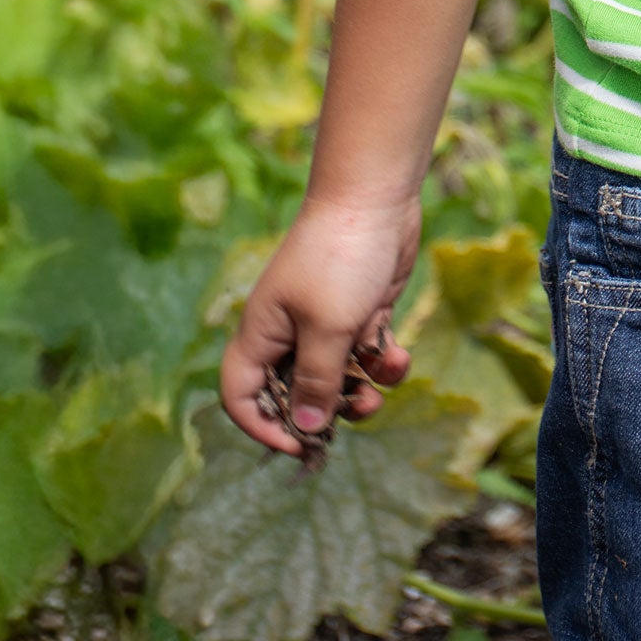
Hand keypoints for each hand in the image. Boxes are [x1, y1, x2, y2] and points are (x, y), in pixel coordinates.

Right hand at [220, 195, 420, 456]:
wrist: (376, 196)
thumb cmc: (340, 258)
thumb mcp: (328, 328)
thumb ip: (316, 381)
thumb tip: (304, 429)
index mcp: (263, 334)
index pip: (241, 394)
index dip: (262, 425)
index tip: (298, 444)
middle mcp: (290, 331)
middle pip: (295, 393)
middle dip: (324, 411)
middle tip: (354, 413)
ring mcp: (327, 320)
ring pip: (338, 377)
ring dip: (360, 391)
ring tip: (380, 391)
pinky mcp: (361, 310)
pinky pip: (367, 353)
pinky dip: (382, 361)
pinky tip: (398, 356)